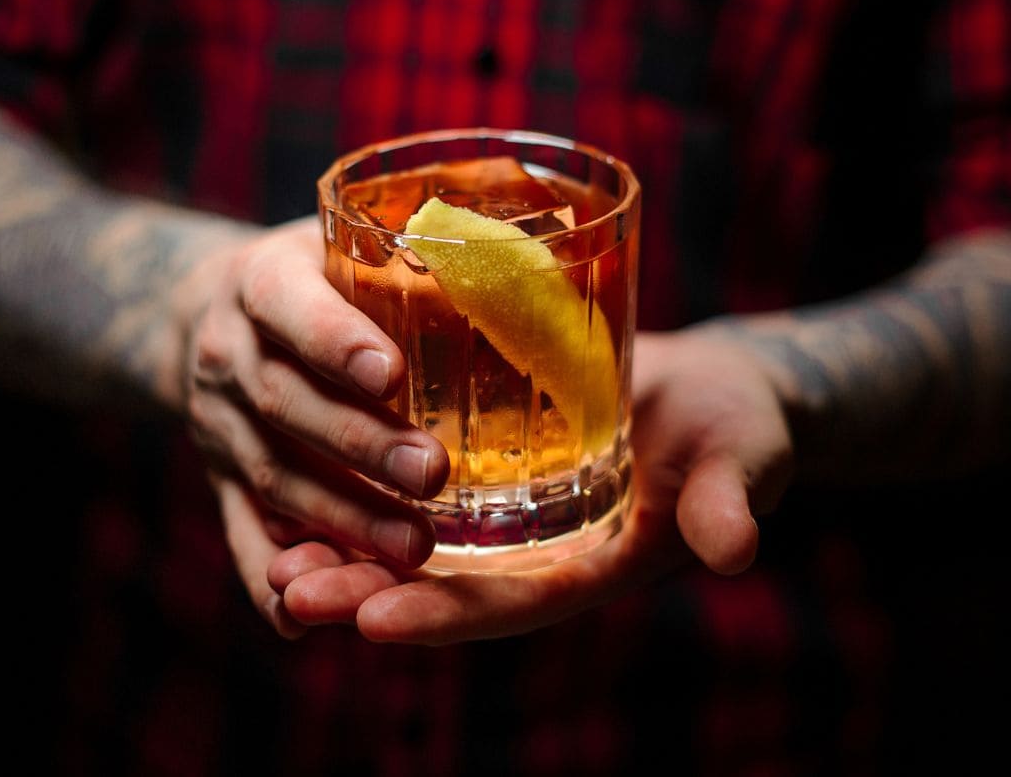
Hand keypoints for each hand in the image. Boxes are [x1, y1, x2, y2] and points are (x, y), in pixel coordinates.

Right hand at [185, 219, 450, 636]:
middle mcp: (226, 354)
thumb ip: (413, 256)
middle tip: (433, 474)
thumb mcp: (346, 239)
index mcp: (259, 282)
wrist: (207, 313)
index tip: (394, 373)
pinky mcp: (218, 482)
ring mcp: (216, 425)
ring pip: (274, 478)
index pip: (291, 308)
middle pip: (286, 404)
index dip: (337, 343)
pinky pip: (240, 536)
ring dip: (342, 519)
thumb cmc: (317, 272)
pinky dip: (271, 579)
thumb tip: (540, 262)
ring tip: (415, 550)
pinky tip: (308, 617)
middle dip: (360, 445)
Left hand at [260, 329, 793, 643]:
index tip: (374, 621)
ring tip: (271, 558)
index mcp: (590, 569)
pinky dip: (363, 499)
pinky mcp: (491, 474)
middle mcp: (537, 556)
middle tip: (289, 591)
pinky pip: (416, 498)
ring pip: (415, 550)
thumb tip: (735, 549)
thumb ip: (726, 502)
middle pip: (442, 588)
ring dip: (346, 555)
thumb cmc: (735, 426)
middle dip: (365, 595)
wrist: (714, 389)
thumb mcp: (739, 458)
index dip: (445, 616)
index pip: (510, 606)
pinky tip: (301, 485)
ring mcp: (510, 520)